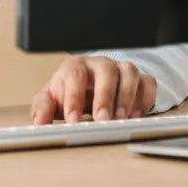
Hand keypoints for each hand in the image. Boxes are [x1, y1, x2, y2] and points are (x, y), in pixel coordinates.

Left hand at [30, 56, 157, 124]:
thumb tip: (39, 122)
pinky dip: (145, 98)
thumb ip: (42, 109)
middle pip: (106, 71)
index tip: (73, 120)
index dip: (74, 97)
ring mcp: (120, 70)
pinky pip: (148, 83)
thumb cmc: (68, 93)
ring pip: (129, 73)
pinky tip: (136, 115)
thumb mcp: (51, 99)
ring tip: (121, 119)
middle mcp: (99, 64)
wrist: (87, 87)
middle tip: (102, 119)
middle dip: (104, 96)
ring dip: (127, 96)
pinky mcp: (139, 80)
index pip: (74, 75)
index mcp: (75, 66)